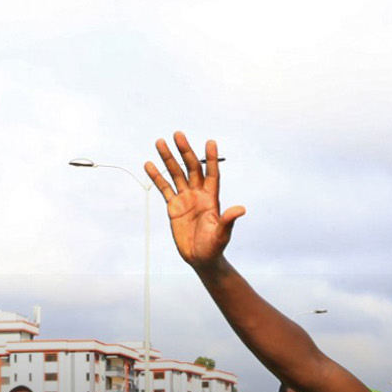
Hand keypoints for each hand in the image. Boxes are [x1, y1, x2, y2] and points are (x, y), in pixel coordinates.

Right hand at [149, 132, 245, 270]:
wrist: (200, 258)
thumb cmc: (214, 247)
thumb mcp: (222, 234)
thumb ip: (228, 221)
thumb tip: (241, 209)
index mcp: (212, 198)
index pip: (212, 174)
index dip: (211, 159)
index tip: (211, 142)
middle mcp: (198, 194)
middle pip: (191, 168)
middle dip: (185, 151)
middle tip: (178, 134)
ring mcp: (185, 198)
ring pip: (176, 174)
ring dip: (168, 159)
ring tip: (160, 142)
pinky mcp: (173, 206)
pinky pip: (164, 188)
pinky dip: (157, 177)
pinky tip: (149, 164)